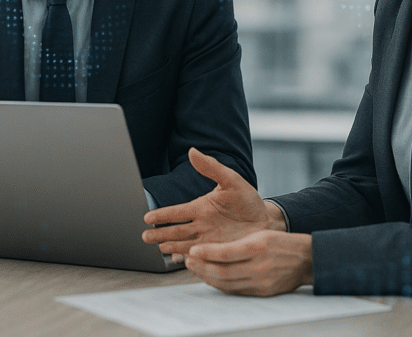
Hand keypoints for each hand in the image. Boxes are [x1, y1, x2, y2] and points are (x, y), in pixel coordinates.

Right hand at [142, 147, 283, 257]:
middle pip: (175, 230)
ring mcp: (208, 240)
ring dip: (172, 247)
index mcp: (200, 208)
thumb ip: (212, 168)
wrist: (266, 221)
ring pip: (184, 244)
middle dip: (160, 233)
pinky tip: (181, 261)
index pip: (177, 212)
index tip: (147, 217)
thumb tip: (193, 151)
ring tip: (159, 249)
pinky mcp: (217, 252)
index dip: (162, 215)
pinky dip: (190, 260)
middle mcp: (200, 225)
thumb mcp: (232, 181)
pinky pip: (200, 257)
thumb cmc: (247, 201)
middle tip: (145, 237)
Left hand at [184, 229, 313, 296]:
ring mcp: (261, 282)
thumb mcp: (259, 234)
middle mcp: (259, 266)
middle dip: (202, 267)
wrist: (305, 259)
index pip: (225, 253)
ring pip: (227, 284)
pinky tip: (211, 279)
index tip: (192, 251)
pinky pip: (236, 291)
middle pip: (223, 272)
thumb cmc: (280, 243)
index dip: (206, 253)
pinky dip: (221, 286)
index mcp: (258, 247)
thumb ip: (236, 242)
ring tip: (196, 270)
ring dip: (208, 278)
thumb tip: (209, 249)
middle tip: (188, 262)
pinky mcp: (262, 292)